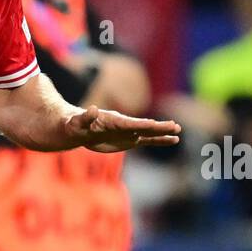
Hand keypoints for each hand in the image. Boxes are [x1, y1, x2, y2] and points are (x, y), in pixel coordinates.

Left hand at [65, 104, 180, 153]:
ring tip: (178, 133)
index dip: (142, 125)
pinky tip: (173, 140)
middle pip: (144, 127)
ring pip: (148, 133)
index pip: (130, 124)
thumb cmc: (73, 124)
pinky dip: (159, 140)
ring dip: (162, 133)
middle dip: (158, 127)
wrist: (75, 128)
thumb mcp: (76, 122)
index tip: (154, 124)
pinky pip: (146, 140)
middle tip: (175, 127)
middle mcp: (124, 125)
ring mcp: (128, 132)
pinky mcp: (128, 140)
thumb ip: (85, 117)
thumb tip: (92, 109)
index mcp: (113, 121)